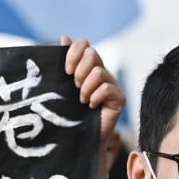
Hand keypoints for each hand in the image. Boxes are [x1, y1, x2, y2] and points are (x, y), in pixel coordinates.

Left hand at [62, 35, 124, 178]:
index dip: (74, 52)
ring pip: (99, 71)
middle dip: (79, 69)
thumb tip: (63, 37)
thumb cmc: (67, 115)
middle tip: (73, 85)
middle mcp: (99, 72)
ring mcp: (111, 85)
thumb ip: (62, 65)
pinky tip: (90, 106)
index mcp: (84, 67)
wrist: (77, 140)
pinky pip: (107, 88)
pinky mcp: (118, 99)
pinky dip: (96, 96)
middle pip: (93, 53)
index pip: (84, 44)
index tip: (65, 70)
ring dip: (86, 86)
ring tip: (81, 100)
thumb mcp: (61, 89)